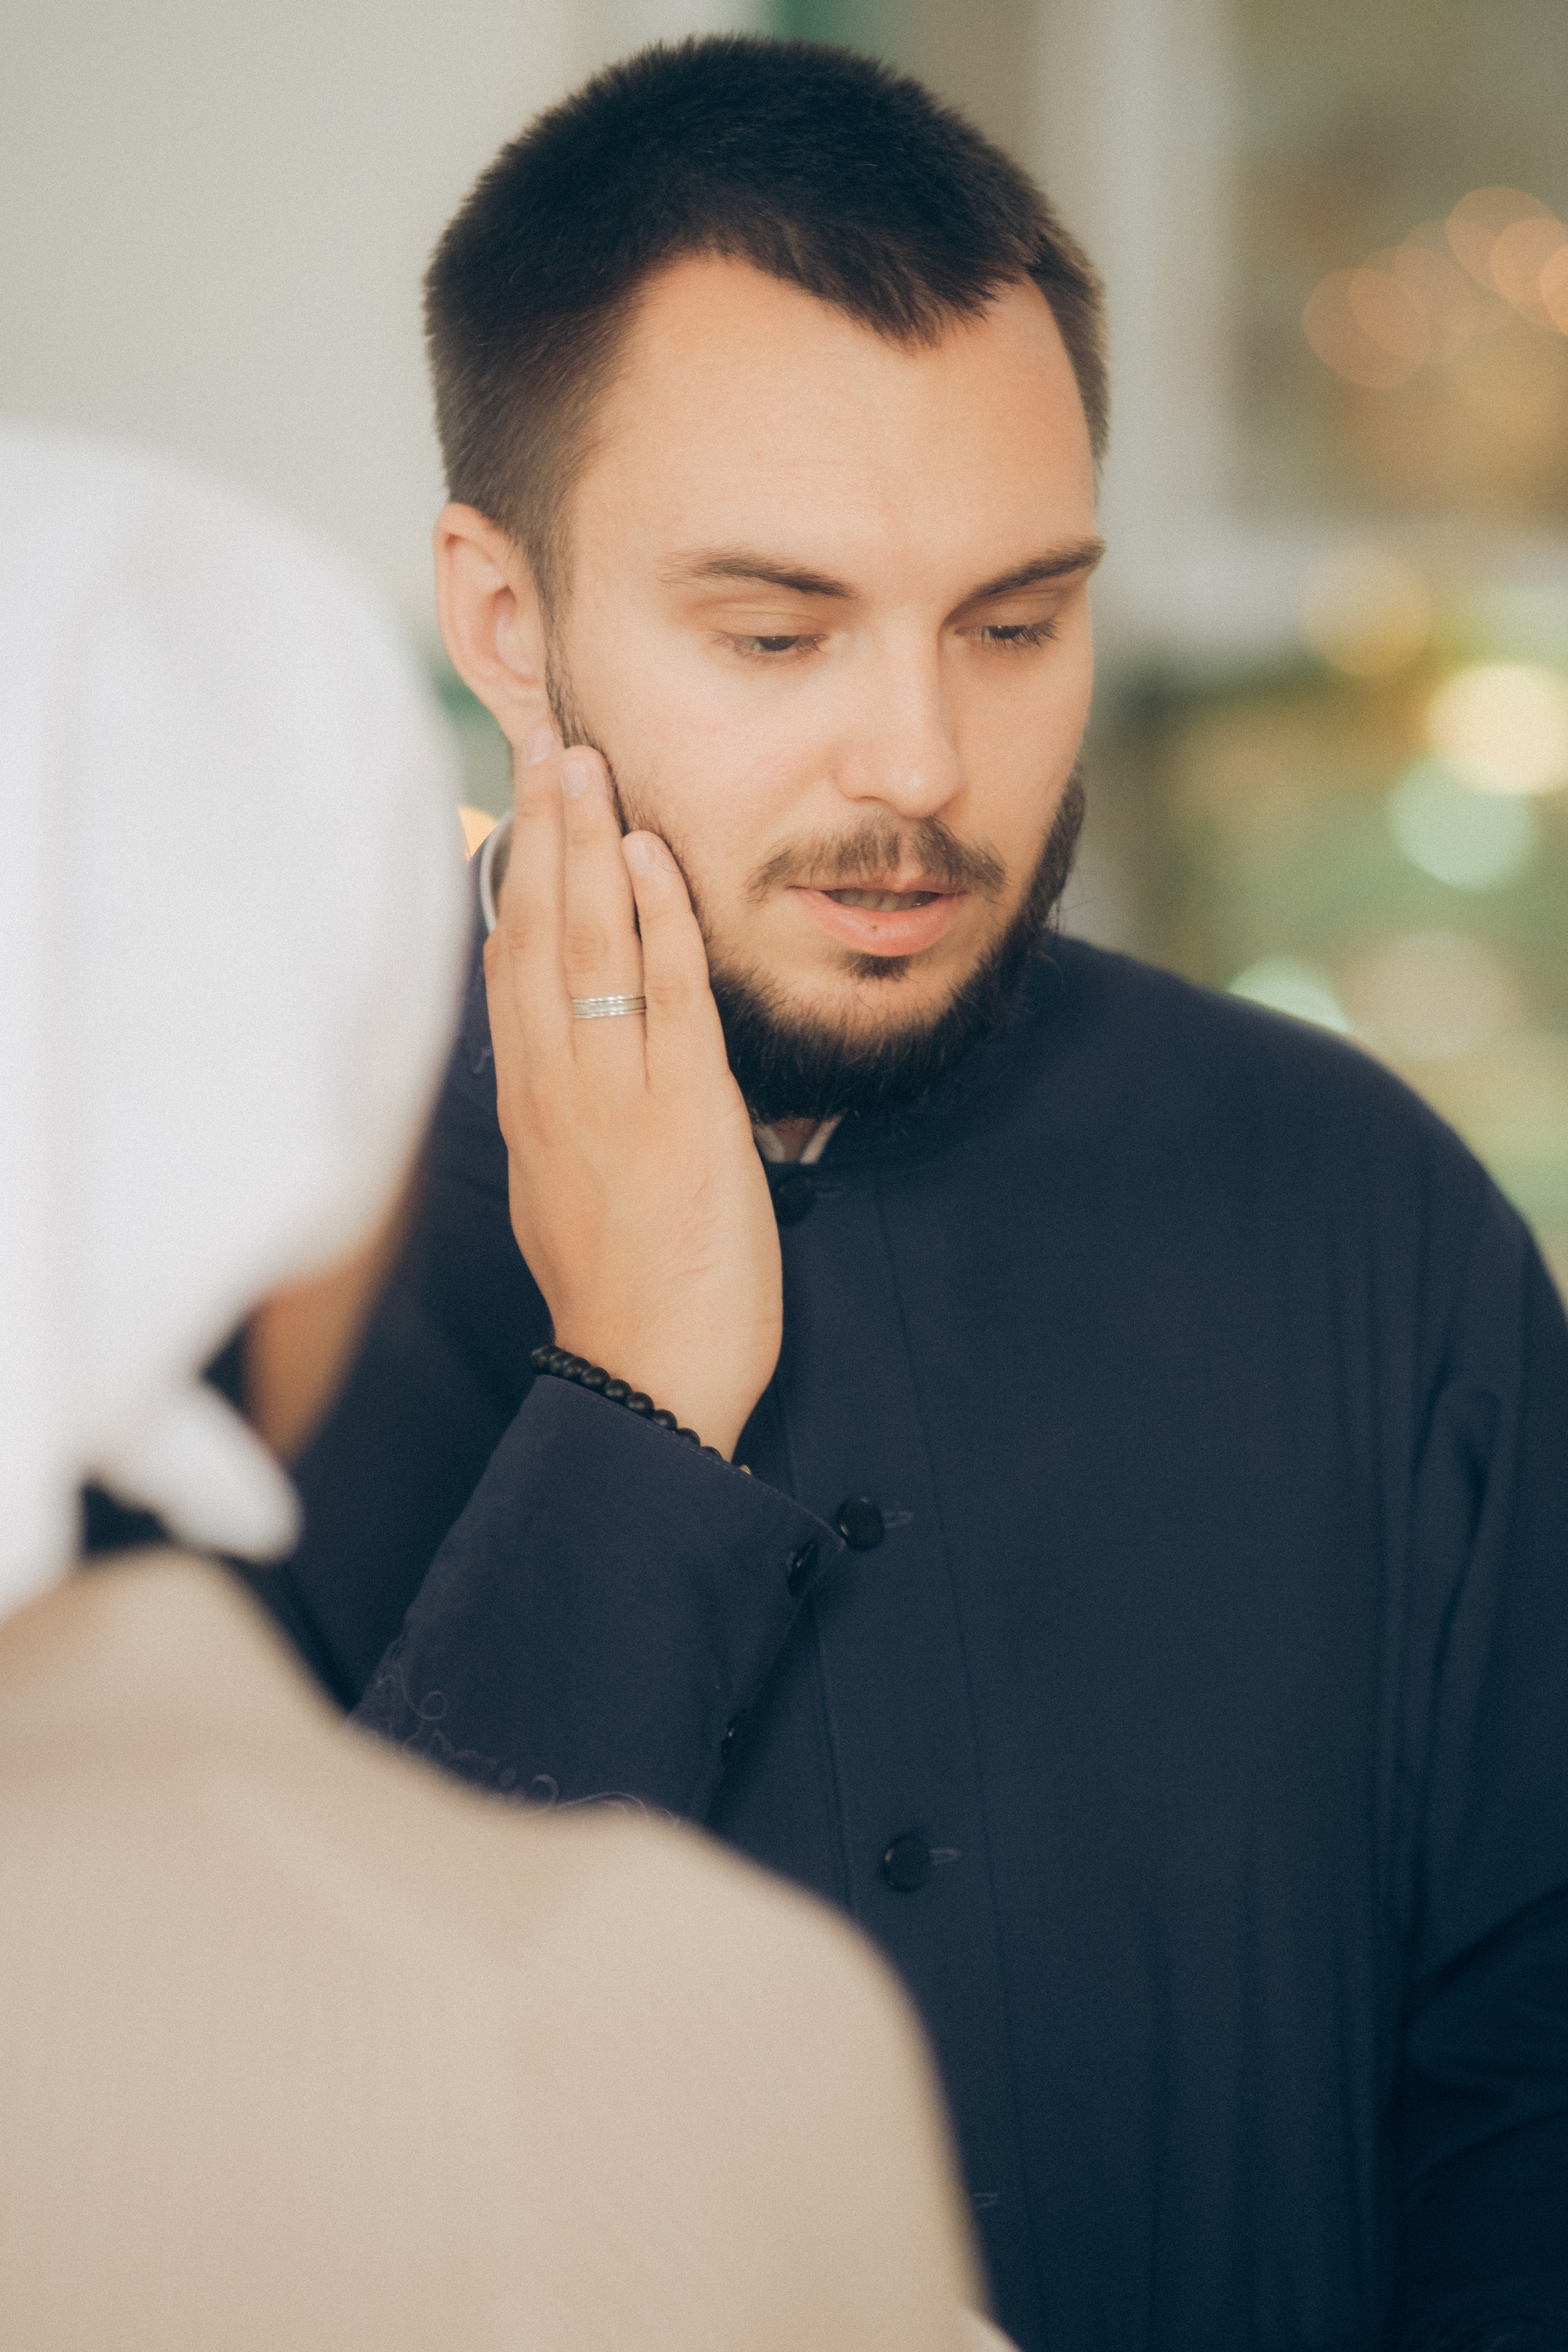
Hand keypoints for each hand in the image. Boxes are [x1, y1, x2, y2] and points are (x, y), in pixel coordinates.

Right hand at [484, 726, 781, 1458]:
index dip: (513, 878)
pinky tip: (651, 855)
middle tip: (549, 742)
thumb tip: (572, 1064)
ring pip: (587, 948)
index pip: (510, 968)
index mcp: (532, 1107)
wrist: (648, 1387)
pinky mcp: (682, 1117)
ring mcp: (614, 1099)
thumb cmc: (625, 1304)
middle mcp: (557, 1090)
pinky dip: (658, 919)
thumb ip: (570, 1118)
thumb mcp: (570, 1195)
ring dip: (588, 847)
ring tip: (585, 762)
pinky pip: (667, 995)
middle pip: (536, 937)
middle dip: (542, 833)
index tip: (518, 804)